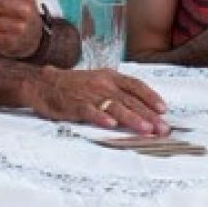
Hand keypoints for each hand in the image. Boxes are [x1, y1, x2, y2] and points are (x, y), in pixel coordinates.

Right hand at [34, 66, 168, 133]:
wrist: (44, 83)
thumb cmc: (75, 85)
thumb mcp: (100, 81)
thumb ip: (118, 92)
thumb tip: (141, 108)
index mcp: (111, 76)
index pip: (136, 85)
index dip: (151, 97)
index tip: (163, 110)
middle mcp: (104, 84)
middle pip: (130, 100)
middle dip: (149, 115)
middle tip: (162, 128)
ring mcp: (90, 94)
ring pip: (115, 106)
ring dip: (132, 118)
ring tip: (146, 130)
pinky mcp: (75, 105)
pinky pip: (90, 112)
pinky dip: (101, 117)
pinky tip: (111, 125)